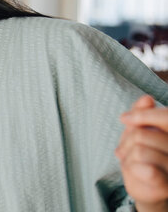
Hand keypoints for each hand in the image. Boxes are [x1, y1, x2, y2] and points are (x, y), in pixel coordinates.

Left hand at [116, 95, 167, 211]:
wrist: (145, 187)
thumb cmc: (142, 154)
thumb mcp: (138, 129)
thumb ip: (142, 112)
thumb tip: (147, 99)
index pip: (166, 117)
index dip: (143, 115)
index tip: (124, 118)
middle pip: (142, 134)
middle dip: (125, 141)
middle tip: (123, 150)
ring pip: (139, 151)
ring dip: (126, 156)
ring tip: (129, 161)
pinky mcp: (167, 185)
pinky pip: (145, 169)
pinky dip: (132, 167)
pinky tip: (134, 170)